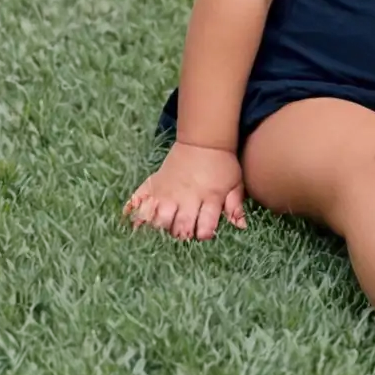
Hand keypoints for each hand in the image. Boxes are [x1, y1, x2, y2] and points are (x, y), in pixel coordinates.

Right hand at [123, 141, 246, 239]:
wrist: (204, 140)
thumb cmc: (222, 164)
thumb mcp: (235, 183)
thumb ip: (235, 205)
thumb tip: (240, 226)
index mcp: (209, 198)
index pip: (204, 226)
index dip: (203, 234)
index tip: (202, 233)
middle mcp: (187, 197)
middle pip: (179, 226)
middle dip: (180, 234)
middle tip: (181, 233)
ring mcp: (168, 190)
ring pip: (158, 217)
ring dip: (158, 227)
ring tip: (162, 228)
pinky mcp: (155, 183)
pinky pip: (139, 199)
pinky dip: (134, 211)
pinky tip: (134, 223)